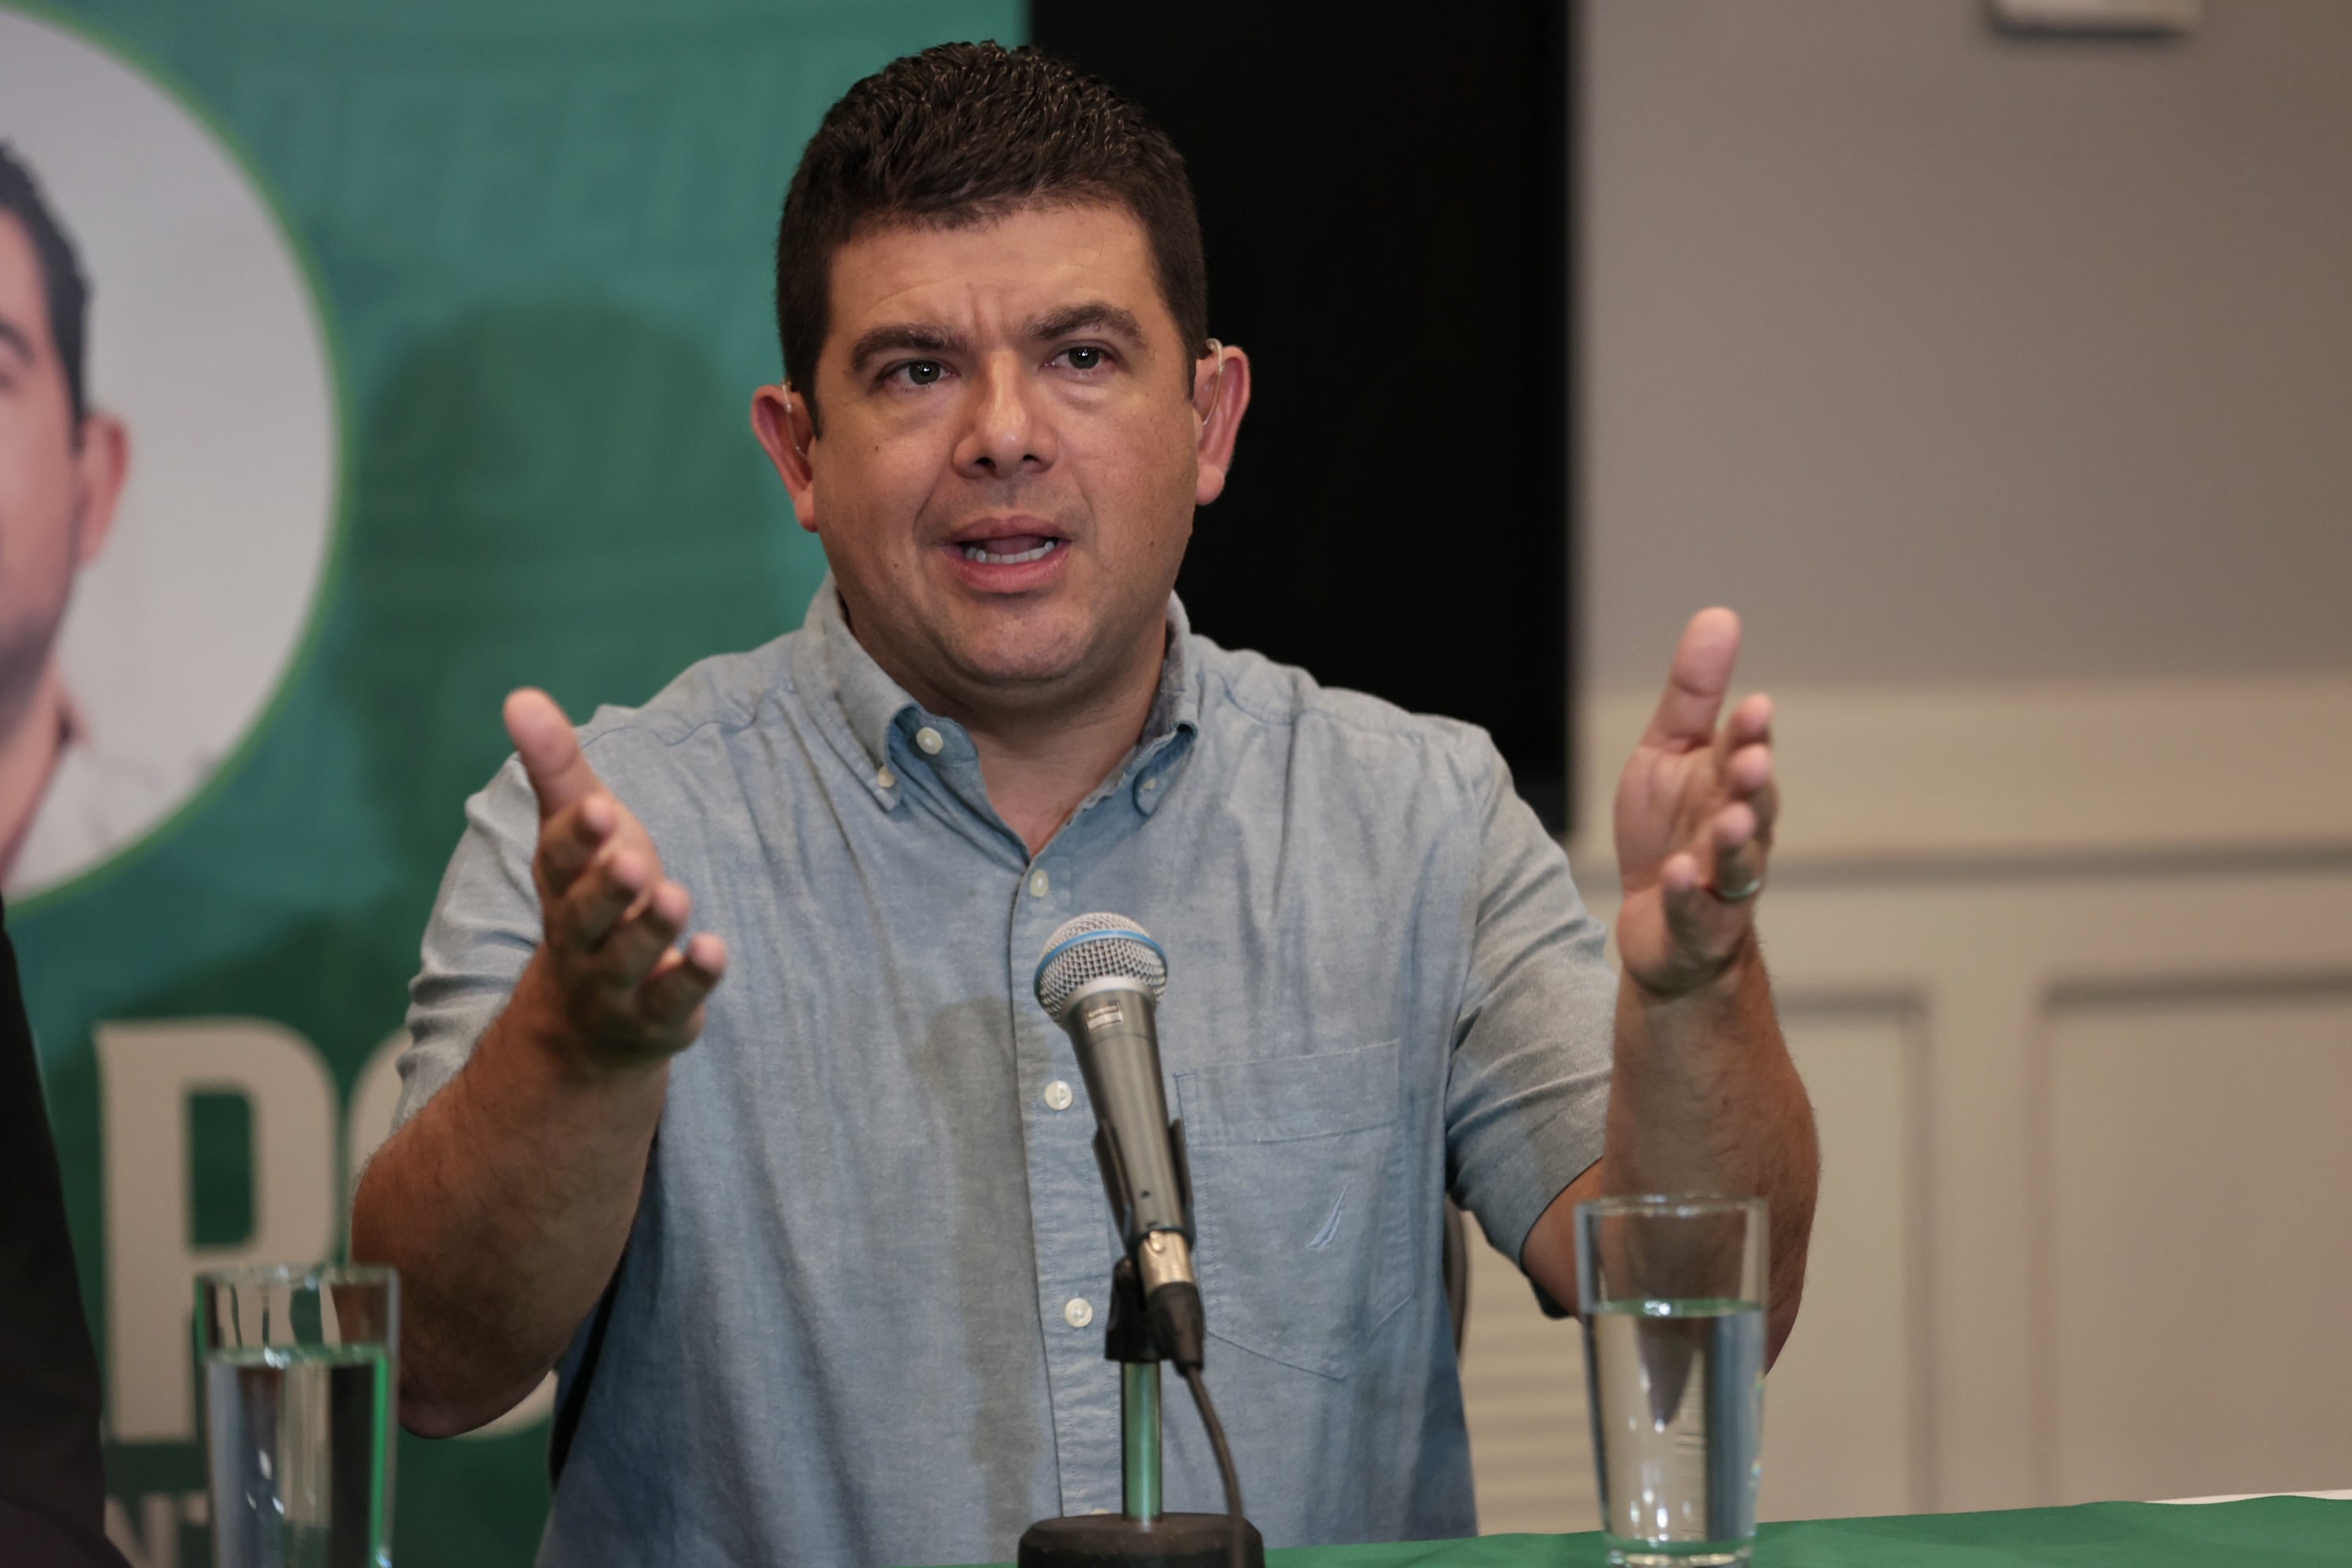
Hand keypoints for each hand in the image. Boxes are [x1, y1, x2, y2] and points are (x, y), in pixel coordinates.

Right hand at [503, 689, 726, 1070]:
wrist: (589, 1018)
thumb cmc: (594, 896)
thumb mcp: (581, 830)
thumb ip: (557, 766)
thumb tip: (521, 695)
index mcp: (560, 884)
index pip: (559, 859)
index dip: (577, 836)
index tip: (599, 808)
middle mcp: (578, 936)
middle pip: (583, 915)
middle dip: (605, 888)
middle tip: (630, 860)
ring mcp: (614, 982)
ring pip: (628, 958)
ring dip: (652, 930)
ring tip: (676, 897)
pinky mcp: (655, 1016)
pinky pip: (671, 1001)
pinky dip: (692, 978)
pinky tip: (714, 950)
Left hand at [1612, 610, 1777, 998]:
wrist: (1660, 924)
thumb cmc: (1670, 830)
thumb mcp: (1669, 753)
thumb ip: (1694, 694)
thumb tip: (1720, 615)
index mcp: (1730, 785)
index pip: (1744, 753)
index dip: (1751, 733)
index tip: (1755, 706)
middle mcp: (1737, 832)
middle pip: (1754, 806)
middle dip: (1755, 784)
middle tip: (1753, 760)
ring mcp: (1723, 884)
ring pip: (1738, 862)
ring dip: (1735, 841)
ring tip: (1728, 820)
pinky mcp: (1697, 927)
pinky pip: (1696, 912)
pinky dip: (1689, 894)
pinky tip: (1676, 875)